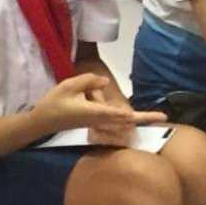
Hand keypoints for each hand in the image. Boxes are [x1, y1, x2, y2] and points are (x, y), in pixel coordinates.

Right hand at [35, 73, 165, 135]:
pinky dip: (121, 117)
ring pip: (119, 121)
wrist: (42, 122)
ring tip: (151, 116)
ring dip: (134, 118)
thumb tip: (105, 82)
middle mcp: (99, 120)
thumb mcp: (69, 86)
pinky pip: (111, 120)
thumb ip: (88, 81)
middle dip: (143, 119)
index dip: (141, 116)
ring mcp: (96, 123)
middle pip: (126, 120)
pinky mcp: (93, 122)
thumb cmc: (54, 103)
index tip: (158, 117)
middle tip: (163, 117)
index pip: (123, 115)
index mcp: (96, 112)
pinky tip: (130, 116)